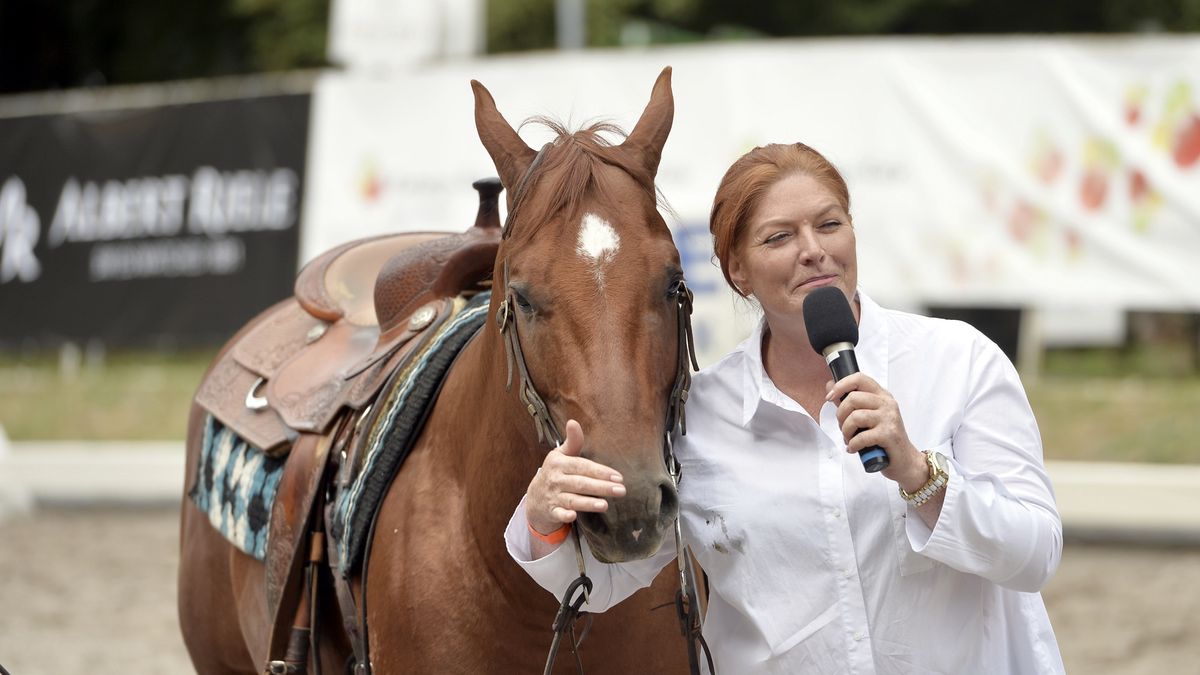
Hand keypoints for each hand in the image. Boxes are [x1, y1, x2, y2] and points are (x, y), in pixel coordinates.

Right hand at [524, 419, 625, 535]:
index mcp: (559, 463)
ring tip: (605, 504)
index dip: (600, 471)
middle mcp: (555, 479)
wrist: (535, 498)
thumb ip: (572, 441)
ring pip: (572, 500)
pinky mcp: (551, 511)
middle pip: (580, 483)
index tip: (618, 477)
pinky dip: (564, 516)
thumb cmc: (555, 473)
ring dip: (587, 503)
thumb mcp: (560, 456)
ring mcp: (552, 496)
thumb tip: (573, 421)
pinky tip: (573, 516)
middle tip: (621, 490)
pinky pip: (558, 514)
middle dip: (601, 487)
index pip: (582, 466)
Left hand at [826, 374, 927, 491]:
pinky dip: (853, 445)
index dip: (841, 385)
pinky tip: (854, 448)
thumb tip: (829, 385)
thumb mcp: (867, 416)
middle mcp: (887, 403)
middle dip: (840, 415)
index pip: (860, 378)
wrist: (905, 460)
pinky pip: (861, 437)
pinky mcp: (889, 434)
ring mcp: (889, 418)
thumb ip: (848, 402)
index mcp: (882, 396)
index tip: (829, 397)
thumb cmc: (884, 438)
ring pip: (855, 417)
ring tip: (849, 439)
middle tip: (843, 428)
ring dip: (846, 431)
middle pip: (853, 398)